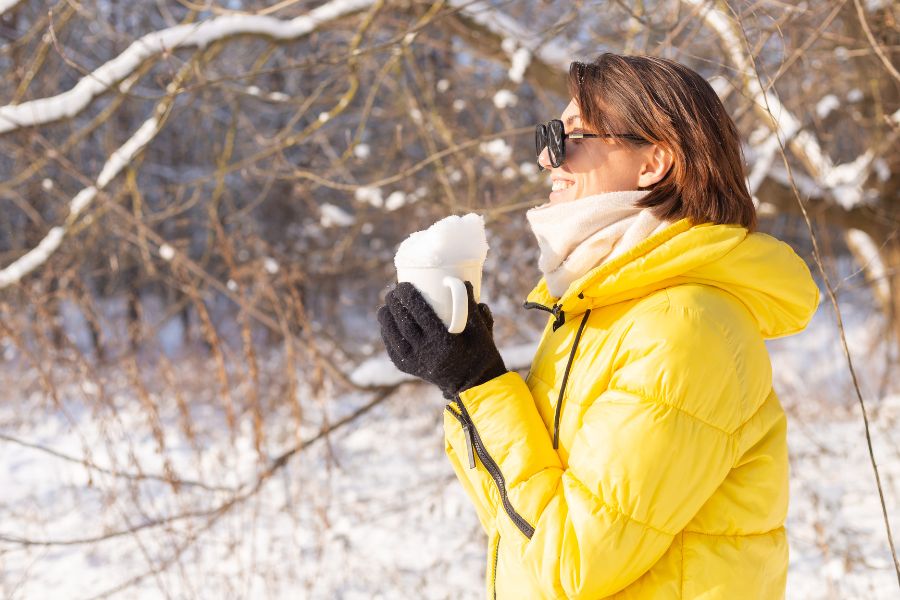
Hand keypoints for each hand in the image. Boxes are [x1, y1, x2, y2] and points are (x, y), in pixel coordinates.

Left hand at [377, 281, 506, 398]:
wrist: (472, 384)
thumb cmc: (479, 353)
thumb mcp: (482, 331)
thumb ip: (472, 308)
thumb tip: (463, 282)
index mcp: (445, 341)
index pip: (420, 313)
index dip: (408, 296)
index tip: (404, 284)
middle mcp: (427, 352)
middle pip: (403, 322)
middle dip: (394, 303)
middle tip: (394, 290)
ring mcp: (416, 362)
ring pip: (392, 335)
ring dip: (386, 317)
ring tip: (387, 304)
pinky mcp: (409, 368)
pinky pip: (392, 348)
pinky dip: (387, 333)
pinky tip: (387, 322)